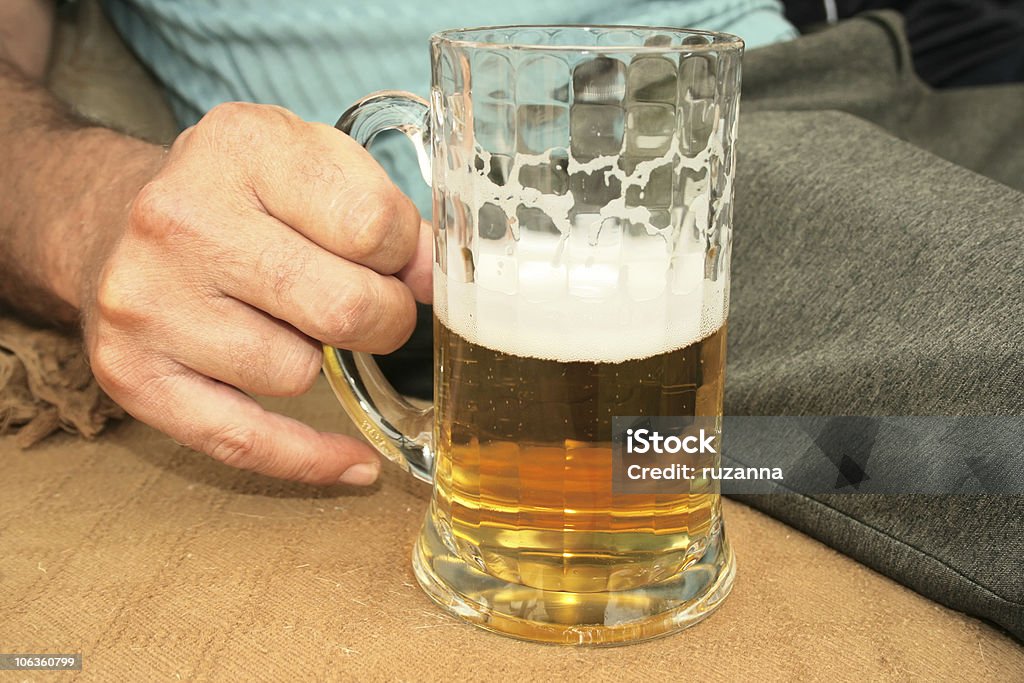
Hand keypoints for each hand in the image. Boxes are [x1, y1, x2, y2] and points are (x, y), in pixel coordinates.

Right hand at [80, 103, 431, 484]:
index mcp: (241, 146)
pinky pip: (242, 442)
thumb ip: (386, 213)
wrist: (123, 223)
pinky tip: (354, 462)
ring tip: (287, 323)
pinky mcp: (131, 372)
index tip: (402, 266)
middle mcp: (181, 219)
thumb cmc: (243, 197)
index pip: (373, 226)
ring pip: (296, 374)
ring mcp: (147, 300)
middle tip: (370, 309)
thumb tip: (431, 280)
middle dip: (381, 319)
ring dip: (315, 359)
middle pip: (341, 309)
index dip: (408, 257)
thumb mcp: (313, 165)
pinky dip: (309, 459)